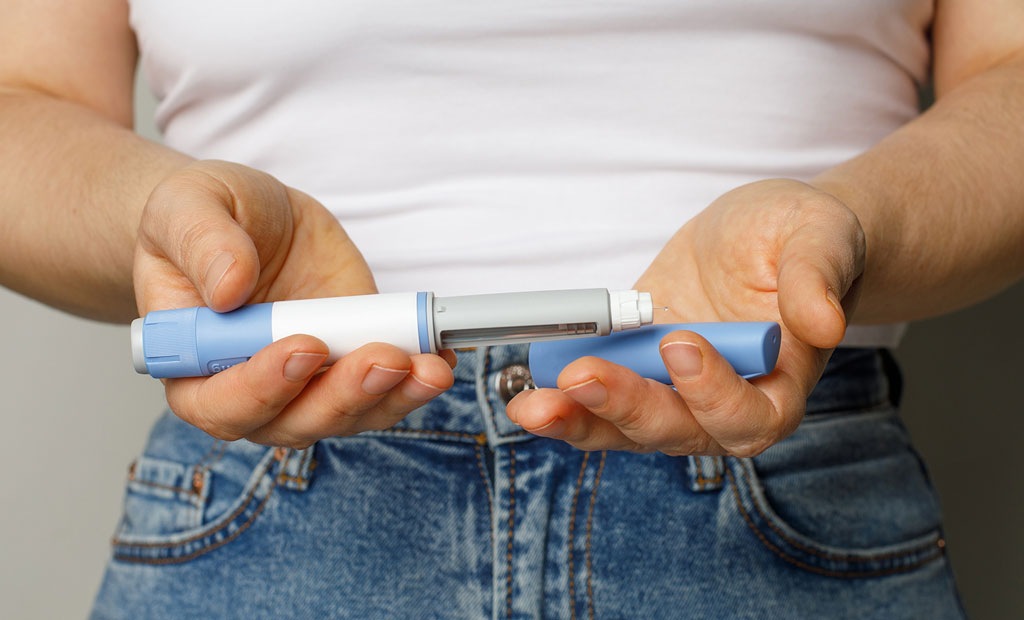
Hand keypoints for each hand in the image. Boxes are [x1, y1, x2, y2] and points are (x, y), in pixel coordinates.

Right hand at [134, 160, 454, 447]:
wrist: (247, 217)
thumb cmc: (201, 220)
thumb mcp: (187, 208)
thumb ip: (203, 244)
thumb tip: (229, 288)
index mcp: (192, 366)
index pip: (220, 403)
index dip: (262, 388)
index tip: (304, 348)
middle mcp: (250, 391)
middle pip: (294, 422)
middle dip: (344, 396)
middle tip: (384, 358)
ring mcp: (306, 384)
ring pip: (348, 415)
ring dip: (392, 397)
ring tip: (428, 366)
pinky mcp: (351, 363)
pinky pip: (386, 388)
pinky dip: (416, 379)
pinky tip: (439, 356)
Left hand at [507, 179, 864, 455]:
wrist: (766, 235)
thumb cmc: (805, 237)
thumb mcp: (821, 236)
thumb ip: (817, 277)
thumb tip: (825, 323)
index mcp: (781, 383)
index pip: (750, 415)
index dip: (712, 393)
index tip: (680, 344)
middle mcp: (724, 404)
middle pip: (676, 430)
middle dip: (624, 408)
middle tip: (578, 379)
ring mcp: (673, 392)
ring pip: (625, 427)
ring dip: (577, 418)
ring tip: (531, 403)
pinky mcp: (634, 371)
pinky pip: (596, 398)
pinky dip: (561, 398)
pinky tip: (524, 386)